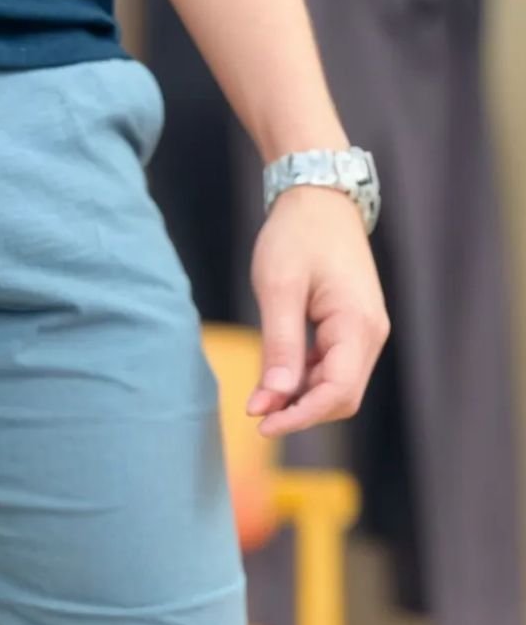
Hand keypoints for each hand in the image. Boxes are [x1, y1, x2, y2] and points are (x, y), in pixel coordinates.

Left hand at [247, 186, 389, 437]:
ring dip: (299, 397)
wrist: (318, 199)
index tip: (261, 425)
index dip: (300, 416)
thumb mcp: (278, 289)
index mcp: (358, 325)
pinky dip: (303, 379)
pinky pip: (332, 367)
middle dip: (299, 411)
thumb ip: (279, 345)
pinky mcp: (351, 327)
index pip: (337, 393)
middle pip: (341, 397)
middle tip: (254, 413)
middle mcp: (370, 334)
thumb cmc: (296, 236)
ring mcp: (364, 331)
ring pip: (336, 385)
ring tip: (258, 398)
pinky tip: (273, 378)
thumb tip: (273, 398)